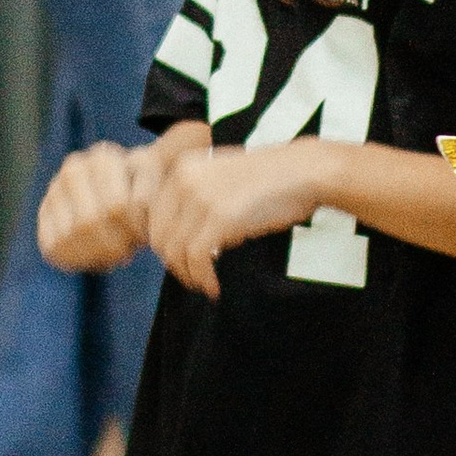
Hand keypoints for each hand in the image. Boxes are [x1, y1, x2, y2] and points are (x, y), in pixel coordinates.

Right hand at [36, 142, 153, 272]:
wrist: (113, 187)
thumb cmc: (139, 190)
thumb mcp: (153, 186)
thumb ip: (148, 194)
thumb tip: (133, 209)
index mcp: (103, 158)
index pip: (116, 208)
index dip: (133, 232)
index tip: (143, 238)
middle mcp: (74, 169)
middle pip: (90, 223)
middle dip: (112, 246)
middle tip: (127, 252)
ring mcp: (54, 190)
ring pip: (69, 238)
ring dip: (94, 255)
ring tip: (112, 255)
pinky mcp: (43, 213)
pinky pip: (53, 246)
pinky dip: (75, 260)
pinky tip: (94, 258)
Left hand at [142, 138, 328, 295]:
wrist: (304, 171)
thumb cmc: (269, 179)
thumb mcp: (220, 178)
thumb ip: (193, 199)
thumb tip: (175, 241)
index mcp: (182, 168)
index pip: (151, 216)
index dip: (163, 245)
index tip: (180, 260)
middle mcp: (184, 180)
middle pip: (158, 236)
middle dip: (173, 264)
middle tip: (192, 278)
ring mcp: (200, 198)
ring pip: (174, 251)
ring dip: (187, 276)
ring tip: (204, 285)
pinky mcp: (219, 218)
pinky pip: (195, 259)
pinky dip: (202, 279)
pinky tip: (213, 287)